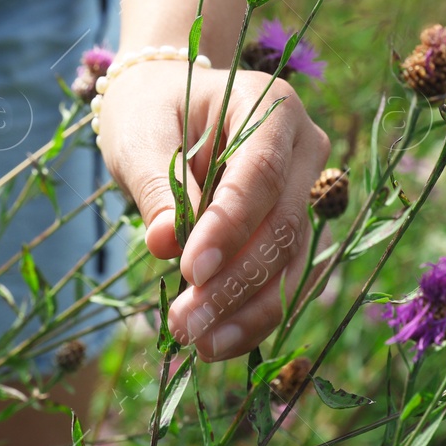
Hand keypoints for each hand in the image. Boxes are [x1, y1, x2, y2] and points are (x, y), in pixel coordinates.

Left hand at [96, 59, 329, 360]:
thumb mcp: (141, 137)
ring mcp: (303, 187)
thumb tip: (165, 245)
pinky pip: (284, 275)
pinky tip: (218, 341)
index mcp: (270, 104)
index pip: (261, 171)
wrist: (165, 105)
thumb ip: (157, 187)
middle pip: (282, 222)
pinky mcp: (292, 226)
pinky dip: (253, 313)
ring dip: (248, 308)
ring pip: (290, 258)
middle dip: (236, 280)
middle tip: (185, 322)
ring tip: (199, 342)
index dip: (231, 225)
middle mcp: (301, 146)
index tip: (193, 269)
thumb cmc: (152, 110)